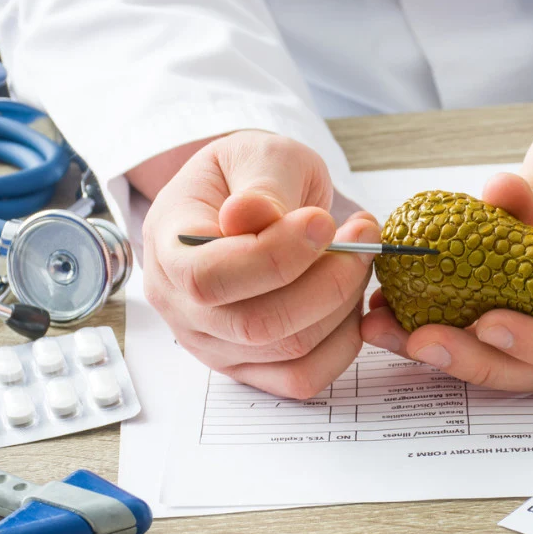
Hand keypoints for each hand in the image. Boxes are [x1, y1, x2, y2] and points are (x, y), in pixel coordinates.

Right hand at [140, 130, 379, 398]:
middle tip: (364, 236)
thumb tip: (251, 215)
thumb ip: (260, 186)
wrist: (247, 199)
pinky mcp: (250, 367)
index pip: (209, 277)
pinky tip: (352, 299)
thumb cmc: (248, 175)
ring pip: (289, 351)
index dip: (276, 256)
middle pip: (257, 324)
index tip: (324, 221)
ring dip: (343, 305)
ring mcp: (214, 345)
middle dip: (328, 281)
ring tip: (360, 256)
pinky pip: (303, 378)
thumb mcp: (256, 155)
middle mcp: (181, 308)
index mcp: (168, 249)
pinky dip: (343, 343)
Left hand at [361, 101, 532, 391]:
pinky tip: (397, 319)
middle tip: (421, 341)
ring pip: (513, 363)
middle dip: (480, 361)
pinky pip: (492, 337)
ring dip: (453, 357)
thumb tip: (500, 193)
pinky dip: (447, 334)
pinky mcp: (528, 312)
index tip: (488, 324)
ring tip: (393, 333)